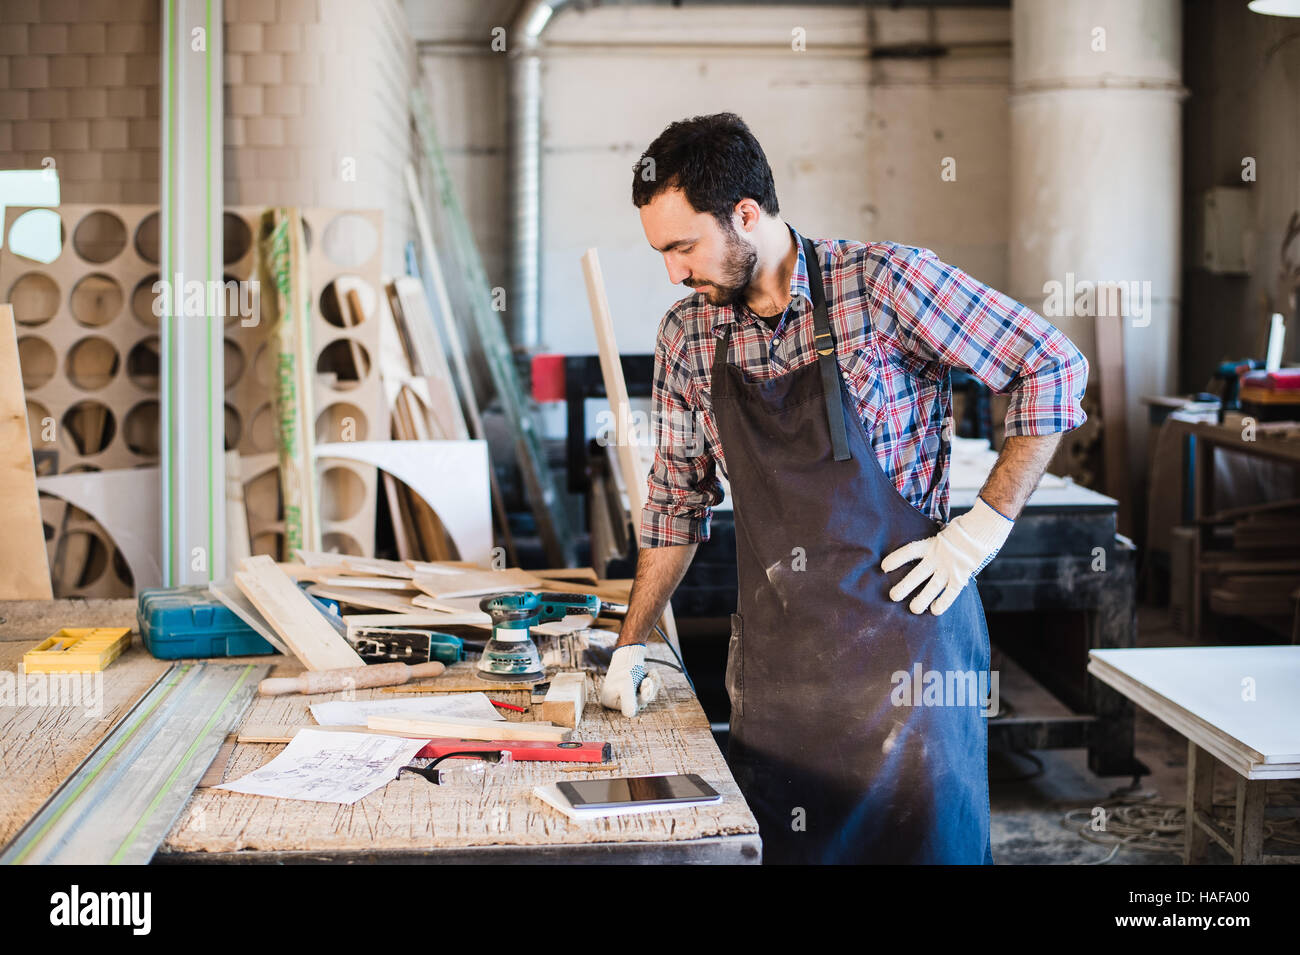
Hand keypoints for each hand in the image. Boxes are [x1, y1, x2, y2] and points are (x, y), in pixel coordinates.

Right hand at [599, 644, 661, 716]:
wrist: (630, 650)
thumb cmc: (627, 667)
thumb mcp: (627, 685)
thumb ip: (628, 700)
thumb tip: (629, 715)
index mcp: (608, 702)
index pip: (631, 709)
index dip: (642, 698)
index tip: (646, 683)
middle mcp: (614, 699)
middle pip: (638, 703)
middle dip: (648, 690)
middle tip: (649, 678)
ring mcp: (622, 693)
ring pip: (643, 697)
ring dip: (651, 685)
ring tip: (651, 673)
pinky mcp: (630, 687)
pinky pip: (643, 691)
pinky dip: (649, 682)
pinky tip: (650, 673)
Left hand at [880, 496, 1012, 614]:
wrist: (985, 527)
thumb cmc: (964, 529)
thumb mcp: (944, 531)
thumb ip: (935, 542)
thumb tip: (925, 547)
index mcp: (932, 543)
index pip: (909, 551)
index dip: (896, 559)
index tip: (884, 567)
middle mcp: (938, 557)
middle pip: (917, 574)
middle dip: (904, 586)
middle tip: (893, 596)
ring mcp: (950, 568)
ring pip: (932, 588)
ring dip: (922, 599)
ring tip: (913, 609)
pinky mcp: (962, 576)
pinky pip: (951, 593)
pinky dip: (943, 602)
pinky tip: (935, 611)